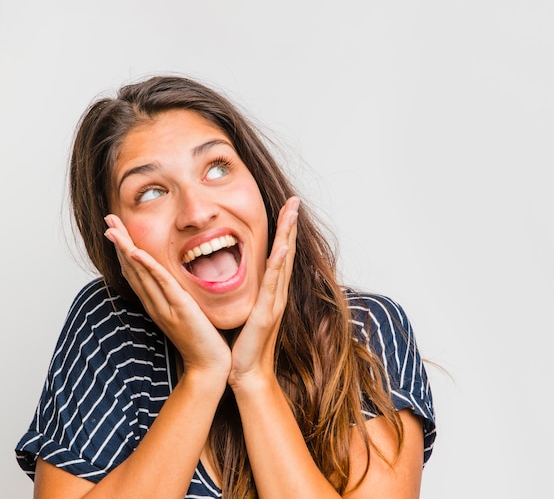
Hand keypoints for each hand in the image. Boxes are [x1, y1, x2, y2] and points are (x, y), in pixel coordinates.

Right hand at [104, 215, 231, 379]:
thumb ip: (182, 294)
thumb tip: (184, 276)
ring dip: (126, 248)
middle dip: (120, 243)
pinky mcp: (179, 308)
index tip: (117, 229)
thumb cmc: (204, 339)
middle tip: (108, 220)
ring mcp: (164, 306)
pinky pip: (161, 283)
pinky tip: (136, 252)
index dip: (125, 249)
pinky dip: (147, 266)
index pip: (137, 271)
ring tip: (113, 229)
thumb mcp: (189, 310)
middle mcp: (155, 303)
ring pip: (141, 272)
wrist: (210, 366)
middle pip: (132, 268)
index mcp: (158, 302)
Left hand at [228, 196, 299, 388]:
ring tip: (291, 213)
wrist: (247, 372)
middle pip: (286, 252)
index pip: (279, 254)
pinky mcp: (266, 313)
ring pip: (283, 262)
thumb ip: (249, 291)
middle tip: (295, 200)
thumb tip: (237, 271)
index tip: (287, 208)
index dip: (284, 230)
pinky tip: (283, 247)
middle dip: (290, 225)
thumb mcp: (247, 308)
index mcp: (271, 291)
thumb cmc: (244, 343)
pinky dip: (279, 264)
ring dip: (288, 236)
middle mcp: (277, 293)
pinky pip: (273, 284)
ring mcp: (274, 302)